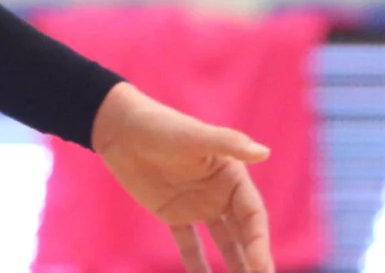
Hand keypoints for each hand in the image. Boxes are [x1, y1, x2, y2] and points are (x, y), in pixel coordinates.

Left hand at [91, 82, 274, 272]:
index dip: (259, 243)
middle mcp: (220, 193)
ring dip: (234, 266)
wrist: (120, 129)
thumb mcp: (193, 137)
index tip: (262, 270)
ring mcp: (198, 205)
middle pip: (244, 234)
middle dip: (254, 261)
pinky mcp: (174, 213)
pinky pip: (190, 245)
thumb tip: (265, 152)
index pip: (253, 216)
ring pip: (224, 243)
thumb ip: (228, 144)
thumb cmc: (160, 126)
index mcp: (231, 175)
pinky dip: (197, 266)